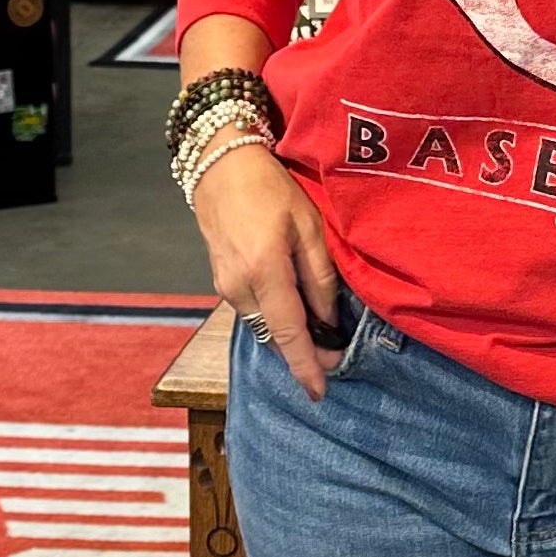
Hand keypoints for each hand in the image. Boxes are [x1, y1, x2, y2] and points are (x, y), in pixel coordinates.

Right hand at [190, 140, 342, 399]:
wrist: (220, 164)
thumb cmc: (270, 187)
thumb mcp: (309, 226)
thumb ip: (320, 278)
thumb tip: (329, 321)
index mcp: (265, 272)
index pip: (290, 333)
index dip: (306, 366)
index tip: (320, 392)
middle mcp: (239, 287)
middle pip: (275, 337)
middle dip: (304, 353)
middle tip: (335, 354)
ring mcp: (225, 286)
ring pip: (263, 327)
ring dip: (289, 336)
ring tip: (320, 335)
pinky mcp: (220, 282)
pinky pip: (252, 312)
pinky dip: (274, 319)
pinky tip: (293, 311)